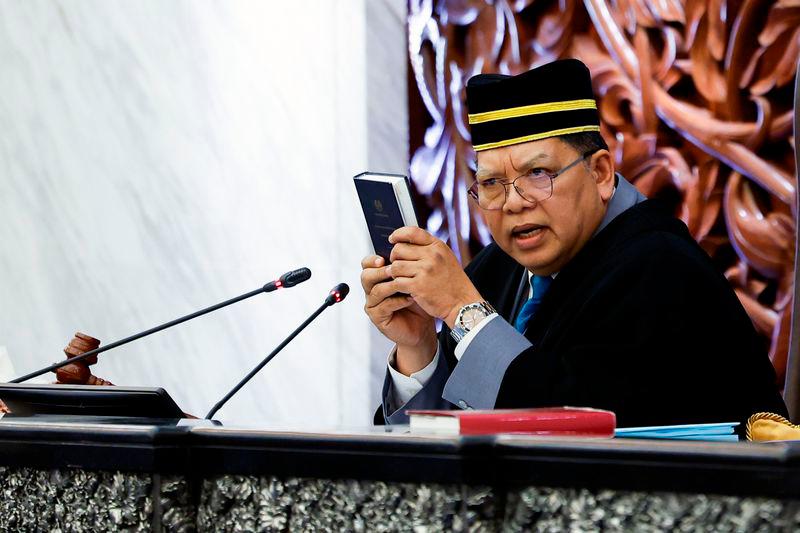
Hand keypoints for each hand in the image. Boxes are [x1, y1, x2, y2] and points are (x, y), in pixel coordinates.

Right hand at [361, 254, 436, 373]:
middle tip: (393, 270)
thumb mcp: (414, 278)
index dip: (372, 259)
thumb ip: (408, 263)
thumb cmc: (419, 299)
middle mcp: (372, 289)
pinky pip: (383, 306)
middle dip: (379, 271)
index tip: (383, 258)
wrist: (423, 324)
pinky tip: (411, 298)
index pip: (367, 263)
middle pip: (366, 276)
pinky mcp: (378, 317)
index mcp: (378, 276)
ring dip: (391, 285)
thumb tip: (407, 243)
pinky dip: (397, 301)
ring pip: (374, 290)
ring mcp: (373, 304)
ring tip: (405, 282)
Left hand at [387, 227, 482, 328]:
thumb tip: (405, 242)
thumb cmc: (452, 282)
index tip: (392, 239)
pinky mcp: (418, 286)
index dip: (398, 234)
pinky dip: (396, 286)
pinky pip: (397, 281)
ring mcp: (425, 270)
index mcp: (438, 246)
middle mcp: (432, 255)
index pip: (412, 232)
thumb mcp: (445, 258)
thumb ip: (429, 249)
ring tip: (400, 278)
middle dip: (394, 258)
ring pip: (395, 266)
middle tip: (398, 266)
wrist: (462, 303)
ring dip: (394, 273)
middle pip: (398, 249)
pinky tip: (402, 288)